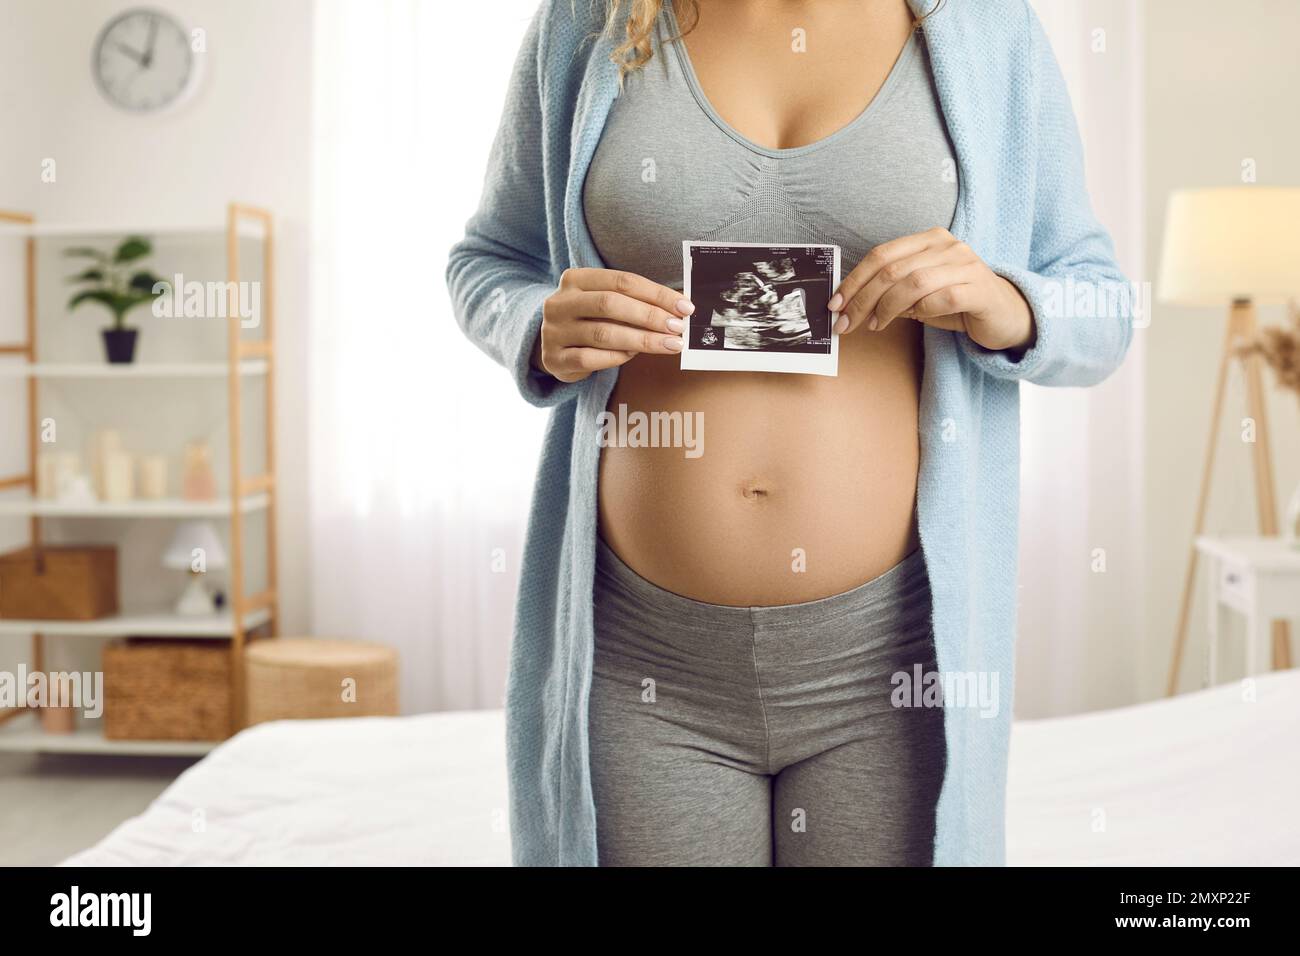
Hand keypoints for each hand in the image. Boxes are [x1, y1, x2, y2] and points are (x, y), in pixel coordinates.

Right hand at [537, 269, 691, 382]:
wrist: (553, 347)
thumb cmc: (590, 321)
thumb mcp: (605, 303)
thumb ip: (635, 302)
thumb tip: (680, 307)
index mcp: (575, 279)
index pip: (622, 281)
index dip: (656, 294)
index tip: (685, 307)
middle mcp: (560, 302)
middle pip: (610, 304)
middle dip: (650, 316)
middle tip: (678, 328)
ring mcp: (554, 331)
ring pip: (603, 333)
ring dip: (642, 340)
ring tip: (668, 344)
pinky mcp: (554, 358)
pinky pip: (590, 359)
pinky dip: (617, 357)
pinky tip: (634, 356)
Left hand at [828, 227, 1034, 352]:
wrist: (1004, 313)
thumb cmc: (956, 302)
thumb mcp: (917, 294)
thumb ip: (889, 292)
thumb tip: (850, 304)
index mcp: (928, 240)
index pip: (881, 255)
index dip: (853, 280)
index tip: (835, 304)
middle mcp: (947, 246)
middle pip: (892, 270)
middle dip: (862, 299)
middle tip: (846, 323)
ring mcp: (965, 265)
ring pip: (913, 283)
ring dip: (886, 308)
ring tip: (875, 325)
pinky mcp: (979, 289)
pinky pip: (941, 298)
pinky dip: (921, 311)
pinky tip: (913, 320)